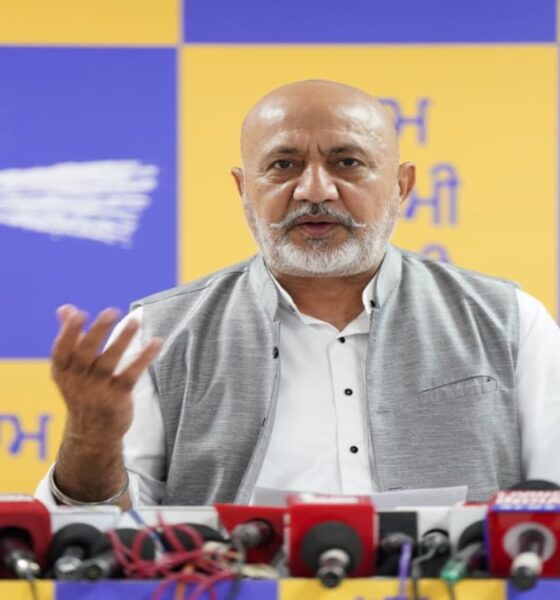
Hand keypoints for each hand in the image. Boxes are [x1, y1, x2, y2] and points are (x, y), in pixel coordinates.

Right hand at [51, 305, 162, 446]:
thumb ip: (70, 337)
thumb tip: (65, 308)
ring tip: (135, 322)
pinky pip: (131, 375)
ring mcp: (97, 390)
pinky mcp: (117, 398)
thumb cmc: (82, 390)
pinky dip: (144, 358)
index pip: (62, 349)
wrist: (92, 433)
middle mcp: (77, 380)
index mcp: (63, 371)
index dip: (68, 332)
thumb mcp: (70, 368)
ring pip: (109, 362)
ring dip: (122, 340)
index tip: (79, 313)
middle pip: (86, 353)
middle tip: (111, 312)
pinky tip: (157, 342)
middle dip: (97, 332)